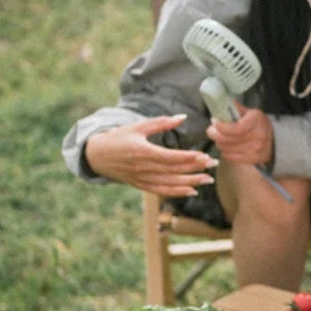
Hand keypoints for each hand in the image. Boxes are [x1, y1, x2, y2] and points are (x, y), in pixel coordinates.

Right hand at [83, 114, 217, 196]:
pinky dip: (177, 192)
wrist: (96, 156)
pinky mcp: (141, 185)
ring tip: (208, 180)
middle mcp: (143, 168)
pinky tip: (192, 191)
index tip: (205, 155)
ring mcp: (142, 179)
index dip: (189, 158)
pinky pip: (162, 191)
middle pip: (174, 170)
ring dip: (191, 182)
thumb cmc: (118, 138)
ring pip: (170, 183)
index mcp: (142, 151)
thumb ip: (161, 123)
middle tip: (213, 165)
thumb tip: (182, 117)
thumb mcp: (137, 126)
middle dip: (195, 168)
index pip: (171, 157)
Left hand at [206, 102, 274, 165]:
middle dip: (214, 134)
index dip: (221, 126)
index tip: (214, 121)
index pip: (236, 128)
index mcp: (256, 121)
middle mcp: (258, 136)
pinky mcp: (252, 159)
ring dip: (219, 142)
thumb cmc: (259, 125)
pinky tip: (228, 145)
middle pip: (227, 139)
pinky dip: (225, 151)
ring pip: (226, 148)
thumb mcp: (251, 113)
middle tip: (212, 130)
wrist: (274, 140)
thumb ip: (236, 109)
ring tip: (220, 137)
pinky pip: (230, 157)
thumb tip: (223, 102)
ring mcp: (255, 150)